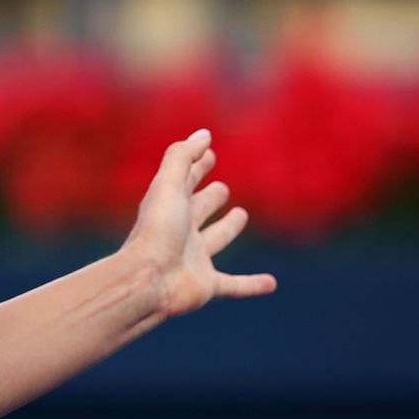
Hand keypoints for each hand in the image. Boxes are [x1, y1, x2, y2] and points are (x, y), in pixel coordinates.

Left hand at [120, 129, 276, 319]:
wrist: (147, 280)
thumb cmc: (157, 230)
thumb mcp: (168, 185)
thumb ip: (183, 156)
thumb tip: (204, 133)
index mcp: (169, 205)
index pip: (184, 180)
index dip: (196, 164)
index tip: (209, 151)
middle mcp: (180, 230)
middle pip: (198, 209)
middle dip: (209, 198)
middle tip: (221, 188)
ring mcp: (193, 258)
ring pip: (215, 240)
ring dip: (227, 229)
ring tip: (241, 215)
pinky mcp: (207, 285)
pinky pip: (235, 285)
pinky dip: (252, 284)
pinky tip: (271, 284)